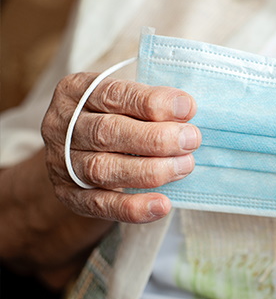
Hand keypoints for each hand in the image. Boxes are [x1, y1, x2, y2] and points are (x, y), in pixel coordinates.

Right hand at [41, 72, 200, 222]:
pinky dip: (133, 207)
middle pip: (107, 132)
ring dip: (150, 170)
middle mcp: (61, 125)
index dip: (152, 102)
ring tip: (184, 166)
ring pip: (103, 169)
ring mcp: (60, 162)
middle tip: (191, 140)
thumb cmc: (117, 118)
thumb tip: (187, 109)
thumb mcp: (127, 101)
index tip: (188, 108)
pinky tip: (162, 205)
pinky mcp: (68, 195)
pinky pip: (100, 205)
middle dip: (156, 138)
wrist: (79, 155)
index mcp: (76, 90)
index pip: (114, 94)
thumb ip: (151, 105)